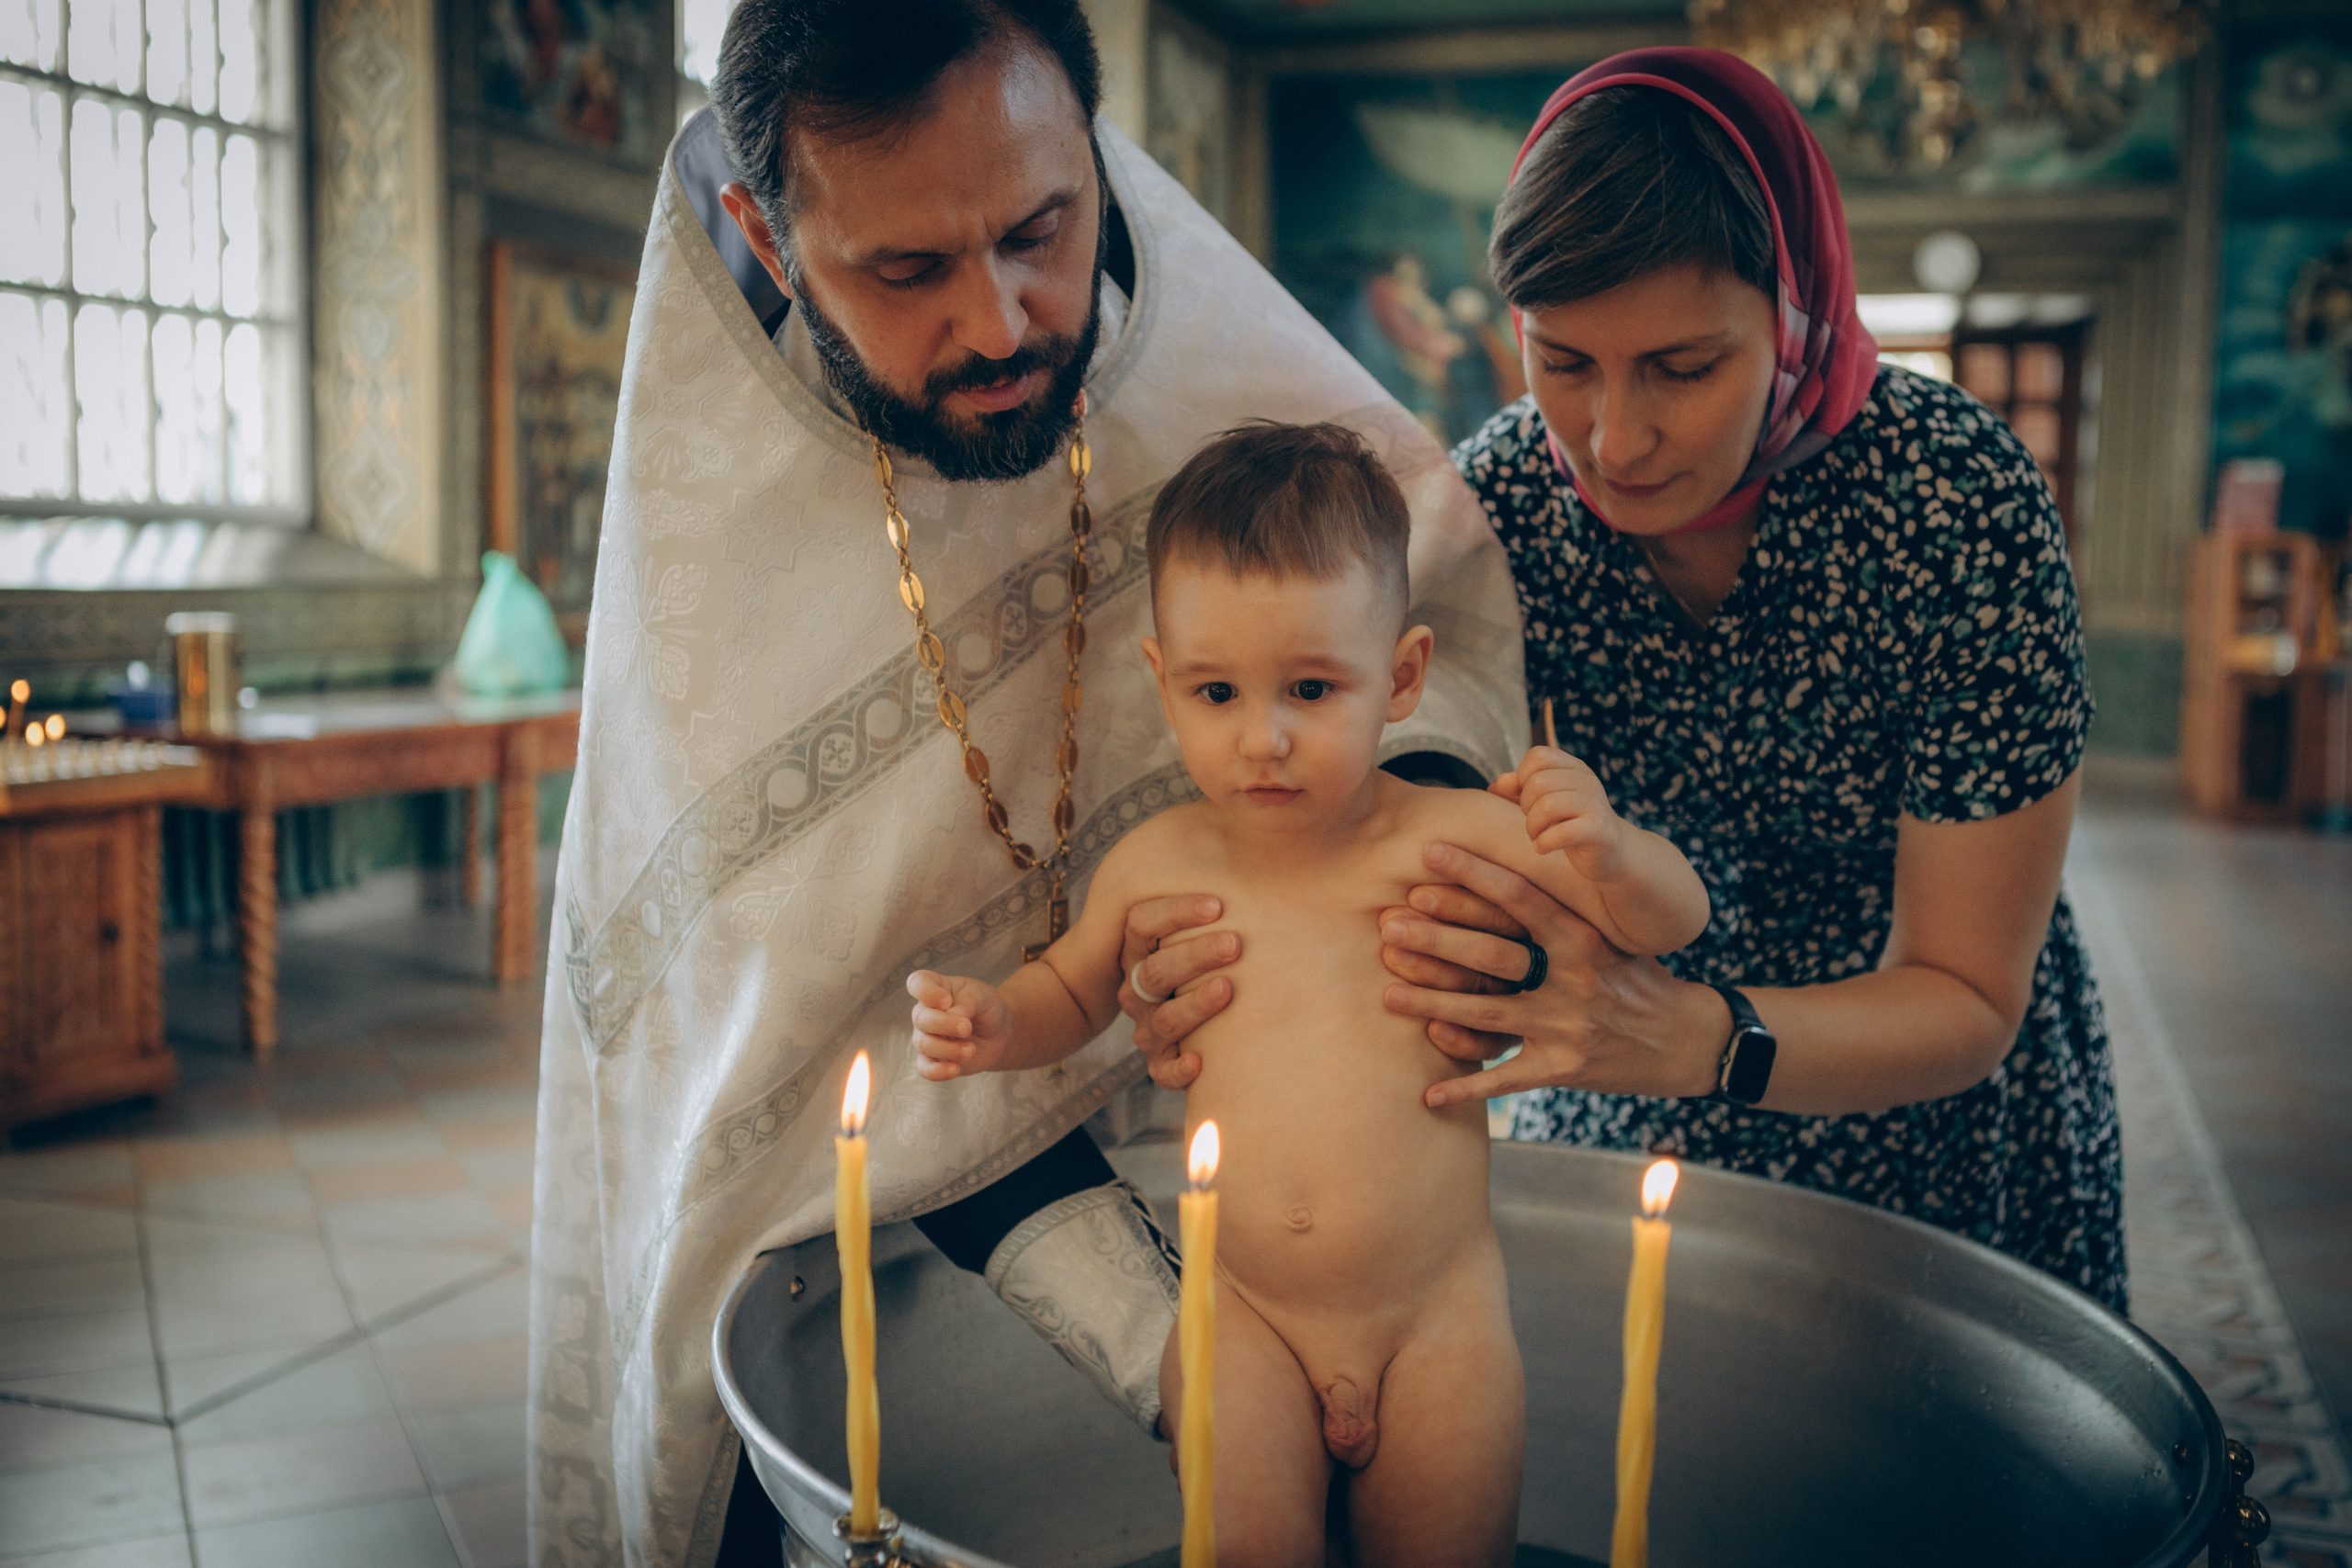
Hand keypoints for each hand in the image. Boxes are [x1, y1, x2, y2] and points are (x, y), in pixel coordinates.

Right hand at [907, 970, 1009, 1080]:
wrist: (998, 1034)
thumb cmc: (986, 1008)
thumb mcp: (983, 996)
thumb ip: (966, 1002)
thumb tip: (951, 1014)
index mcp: (935, 988)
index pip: (917, 983)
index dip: (926, 992)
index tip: (946, 1001)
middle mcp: (925, 1012)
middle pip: (921, 1018)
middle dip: (944, 1024)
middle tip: (967, 1028)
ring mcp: (925, 1037)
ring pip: (924, 1044)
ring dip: (948, 1048)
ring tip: (970, 1050)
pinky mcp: (932, 1061)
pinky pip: (925, 1069)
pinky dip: (938, 1071)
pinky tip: (955, 1069)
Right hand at [1115, 895, 1239, 1089]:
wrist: (1202, 1007)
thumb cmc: (1218, 942)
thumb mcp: (1214, 908)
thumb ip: (1227, 876)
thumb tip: (1257, 825)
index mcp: (1144, 943)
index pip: (1143, 922)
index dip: (1176, 913)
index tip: (1219, 904)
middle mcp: (1141, 984)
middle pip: (1153, 970)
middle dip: (1193, 955)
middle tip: (1235, 942)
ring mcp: (1149, 1024)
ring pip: (1158, 1021)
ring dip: (1191, 1006)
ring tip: (1227, 989)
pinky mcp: (1164, 1060)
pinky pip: (1160, 1071)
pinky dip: (1177, 1069)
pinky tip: (1201, 1061)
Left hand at [1378, 843, 1724, 1107]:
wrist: (1687, 1039)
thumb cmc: (1638, 977)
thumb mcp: (1610, 934)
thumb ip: (1563, 908)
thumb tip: (1504, 867)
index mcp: (1584, 937)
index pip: (1521, 897)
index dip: (1474, 874)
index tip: (1429, 852)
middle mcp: (1574, 979)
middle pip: (1491, 956)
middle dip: (1436, 940)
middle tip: (1389, 925)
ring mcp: (1567, 1027)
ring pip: (1486, 1015)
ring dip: (1431, 1007)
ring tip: (1386, 996)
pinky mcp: (1564, 1069)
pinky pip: (1505, 1080)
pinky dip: (1466, 1088)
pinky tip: (1427, 1094)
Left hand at [1493, 746, 1629, 882]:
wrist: (1612, 853)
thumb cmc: (1572, 823)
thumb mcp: (1546, 801)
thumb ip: (1520, 789)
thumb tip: (1497, 784)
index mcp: (1574, 767)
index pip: (1538, 755)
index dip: (1523, 778)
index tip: (1528, 799)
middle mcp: (1587, 780)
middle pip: (1538, 783)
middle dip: (1526, 808)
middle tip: (1534, 824)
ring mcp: (1595, 804)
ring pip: (1547, 806)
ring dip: (1533, 827)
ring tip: (1538, 836)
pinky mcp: (1598, 830)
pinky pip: (1561, 833)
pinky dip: (1543, 843)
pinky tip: (1543, 848)